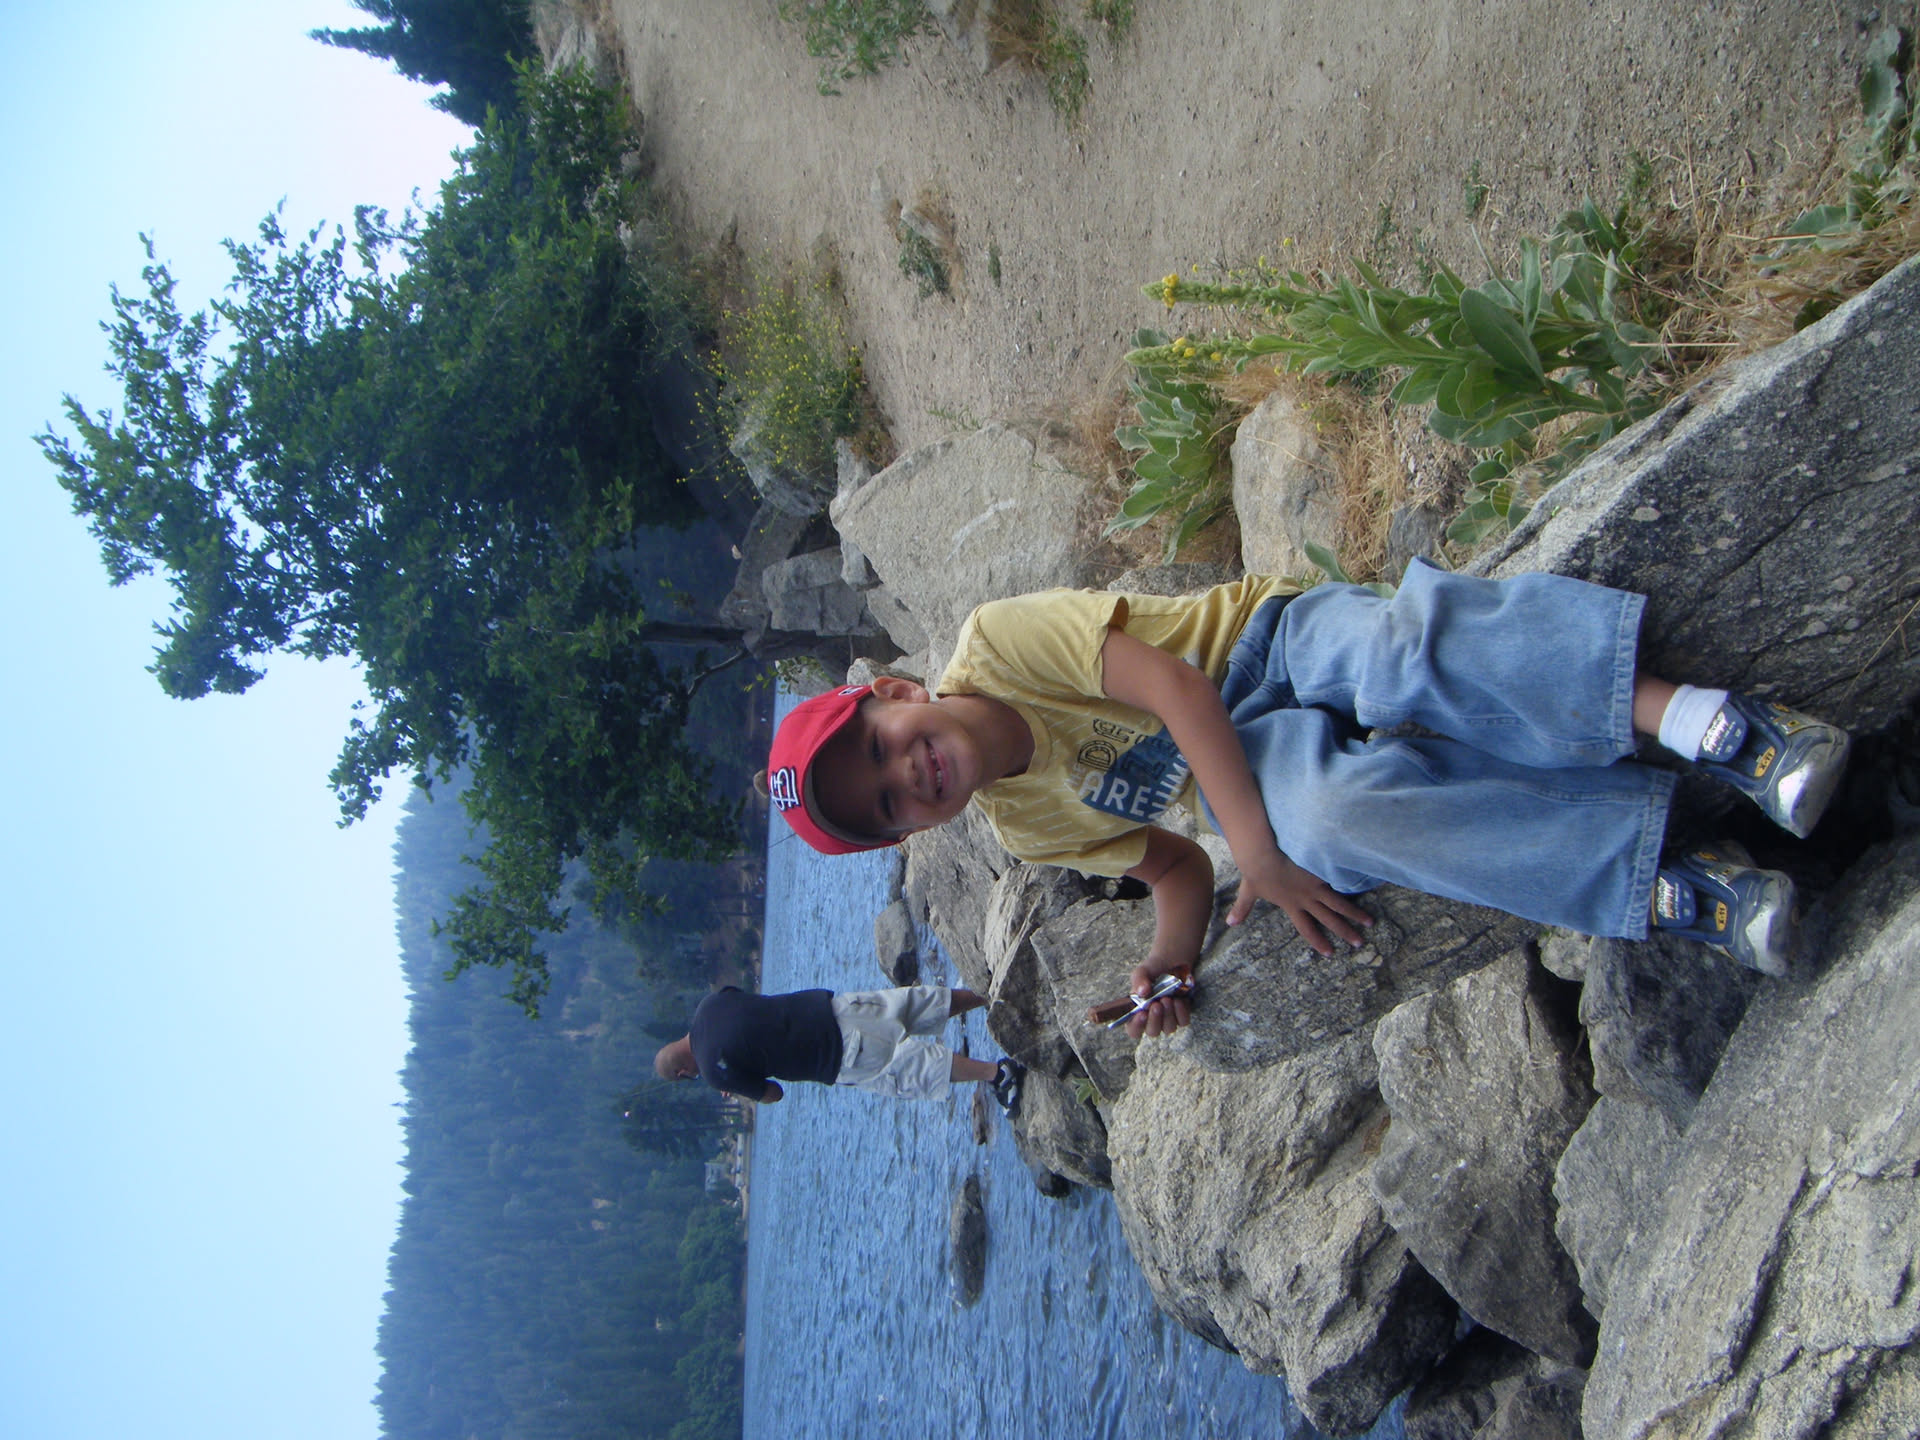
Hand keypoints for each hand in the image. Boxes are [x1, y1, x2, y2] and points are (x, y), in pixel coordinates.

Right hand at [1124, 957, 1193, 1039]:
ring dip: (1168, 1015)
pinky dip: (1181, 1012)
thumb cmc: (1154, 968)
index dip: (1136, 1026)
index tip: (1141, 1014)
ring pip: (1168, 1028)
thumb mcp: (1142, 971)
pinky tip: (1178, 1000)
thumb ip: (1139, 980)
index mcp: (1137, 1011)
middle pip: (1152, 1032)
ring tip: (1167, 998)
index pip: (1133, 1029)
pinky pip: (1183, 1021)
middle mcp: (1152, 1018)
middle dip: (1155, 1020)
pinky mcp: (1182, 1014)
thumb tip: (1142, 992)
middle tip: (1157, 1005)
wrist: (1174, 961)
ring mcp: (1168, 1018)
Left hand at [1229, 847, 1371, 954]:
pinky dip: (1352, 886)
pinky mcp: (1320, 871)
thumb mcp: (1249, 891)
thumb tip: (1230, 923)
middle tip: (1359, 943)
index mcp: (1291, 906)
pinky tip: (1367, 890)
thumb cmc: (1255, 871)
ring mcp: (1315, 886)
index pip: (1306, 928)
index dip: (1318, 941)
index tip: (1329, 952)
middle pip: (1329, 920)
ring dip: (1355, 914)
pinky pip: (1338, 880)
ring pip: (1339, 904)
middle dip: (1345, 932)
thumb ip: (1242, 908)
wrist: (1263, 854)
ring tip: (1370, 923)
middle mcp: (1306, 899)